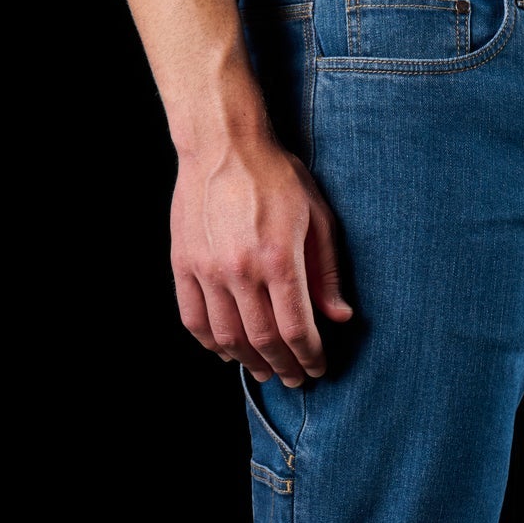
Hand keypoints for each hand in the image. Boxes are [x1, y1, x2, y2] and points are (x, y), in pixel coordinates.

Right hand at [171, 129, 353, 384]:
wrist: (222, 143)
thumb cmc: (276, 177)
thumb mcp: (317, 218)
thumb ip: (327, 273)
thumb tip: (340, 317)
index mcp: (279, 259)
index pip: (297, 329)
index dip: (310, 357)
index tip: (318, 368)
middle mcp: (241, 270)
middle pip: (264, 341)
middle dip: (284, 367)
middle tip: (295, 379)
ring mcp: (207, 269)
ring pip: (228, 338)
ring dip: (249, 363)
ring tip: (265, 371)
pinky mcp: (183, 264)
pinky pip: (194, 320)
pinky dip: (212, 343)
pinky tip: (228, 351)